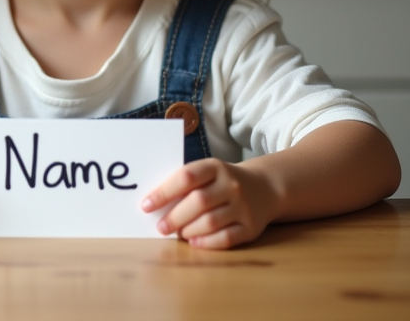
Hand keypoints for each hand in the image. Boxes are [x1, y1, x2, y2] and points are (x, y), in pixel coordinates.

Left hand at [141, 158, 277, 248]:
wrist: (264, 188)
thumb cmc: (222, 182)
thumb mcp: (207, 173)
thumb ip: (184, 183)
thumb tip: (153, 204)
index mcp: (215, 167)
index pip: (186, 177)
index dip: (163, 192)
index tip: (145, 205)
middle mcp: (232, 185)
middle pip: (198, 202)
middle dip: (174, 217)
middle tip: (160, 227)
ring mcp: (243, 206)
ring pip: (211, 222)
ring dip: (188, 230)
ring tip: (177, 233)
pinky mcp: (251, 227)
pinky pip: (226, 238)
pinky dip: (206, 242)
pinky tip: (193, 242)